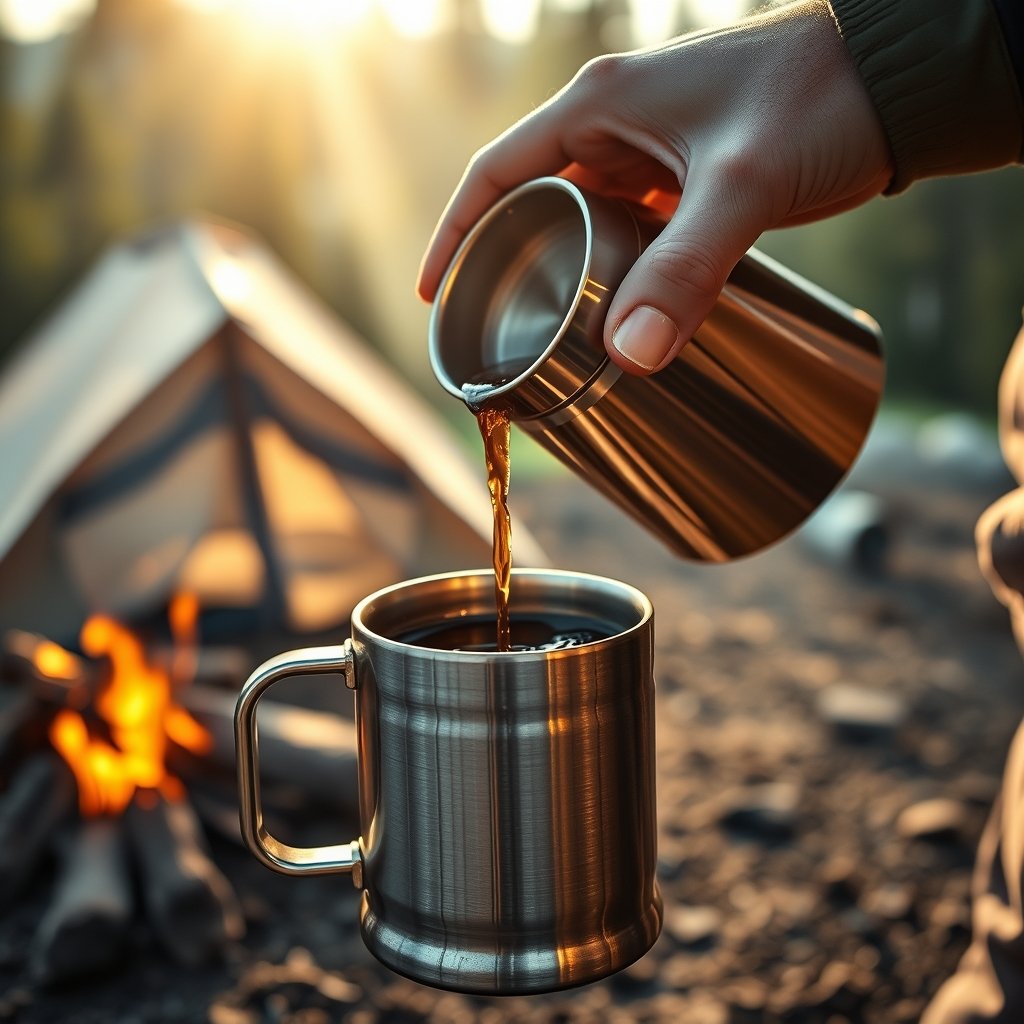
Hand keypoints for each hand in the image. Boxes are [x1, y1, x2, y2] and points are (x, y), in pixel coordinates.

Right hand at [417, 0, 892, 374]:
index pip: (496, 172)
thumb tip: (628, 355)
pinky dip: (613, 263)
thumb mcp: (741, 187)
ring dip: (562, 267)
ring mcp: (653, 148)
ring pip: (581, 215)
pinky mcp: (688, 174)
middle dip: (507, 260)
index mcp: (600, 104)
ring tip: (544, 328)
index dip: (455, 232)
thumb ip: (684, 270)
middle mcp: (615, 121)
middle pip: (531, 198)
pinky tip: (616, 303)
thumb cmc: (818, 100)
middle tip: (493, 327)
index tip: (433, 291)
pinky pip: (629, 224)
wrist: (898, 79)